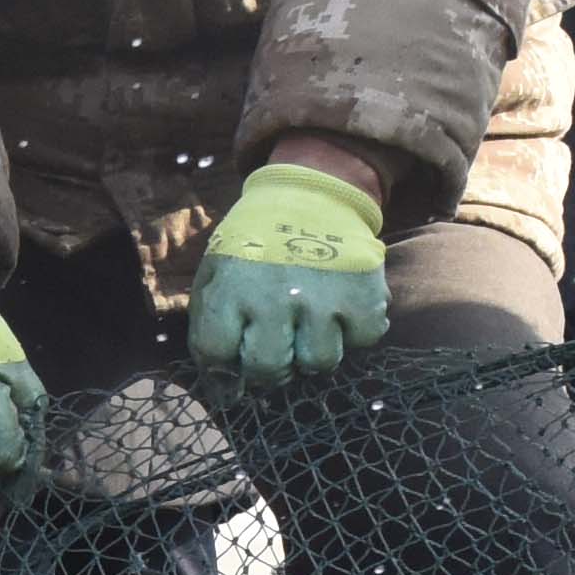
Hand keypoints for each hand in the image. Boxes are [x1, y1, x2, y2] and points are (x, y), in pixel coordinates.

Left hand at [186, 152, 389, 380]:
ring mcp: (322, 301)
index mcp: (230, 289)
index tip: (235, 349)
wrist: (314, 193)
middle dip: (270, 366)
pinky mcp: (364, 298)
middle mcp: (274, 299)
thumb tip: (222, 381)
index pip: (214, 354)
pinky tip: (342, 310)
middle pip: (268, 369)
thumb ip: (211, 320)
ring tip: (310, 326)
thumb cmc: (258, 241)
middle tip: (277, 346)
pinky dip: (355, 331)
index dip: (222, 359)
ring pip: (319, 363)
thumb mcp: (216, 267)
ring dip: (314, 351)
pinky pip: (362, 342)